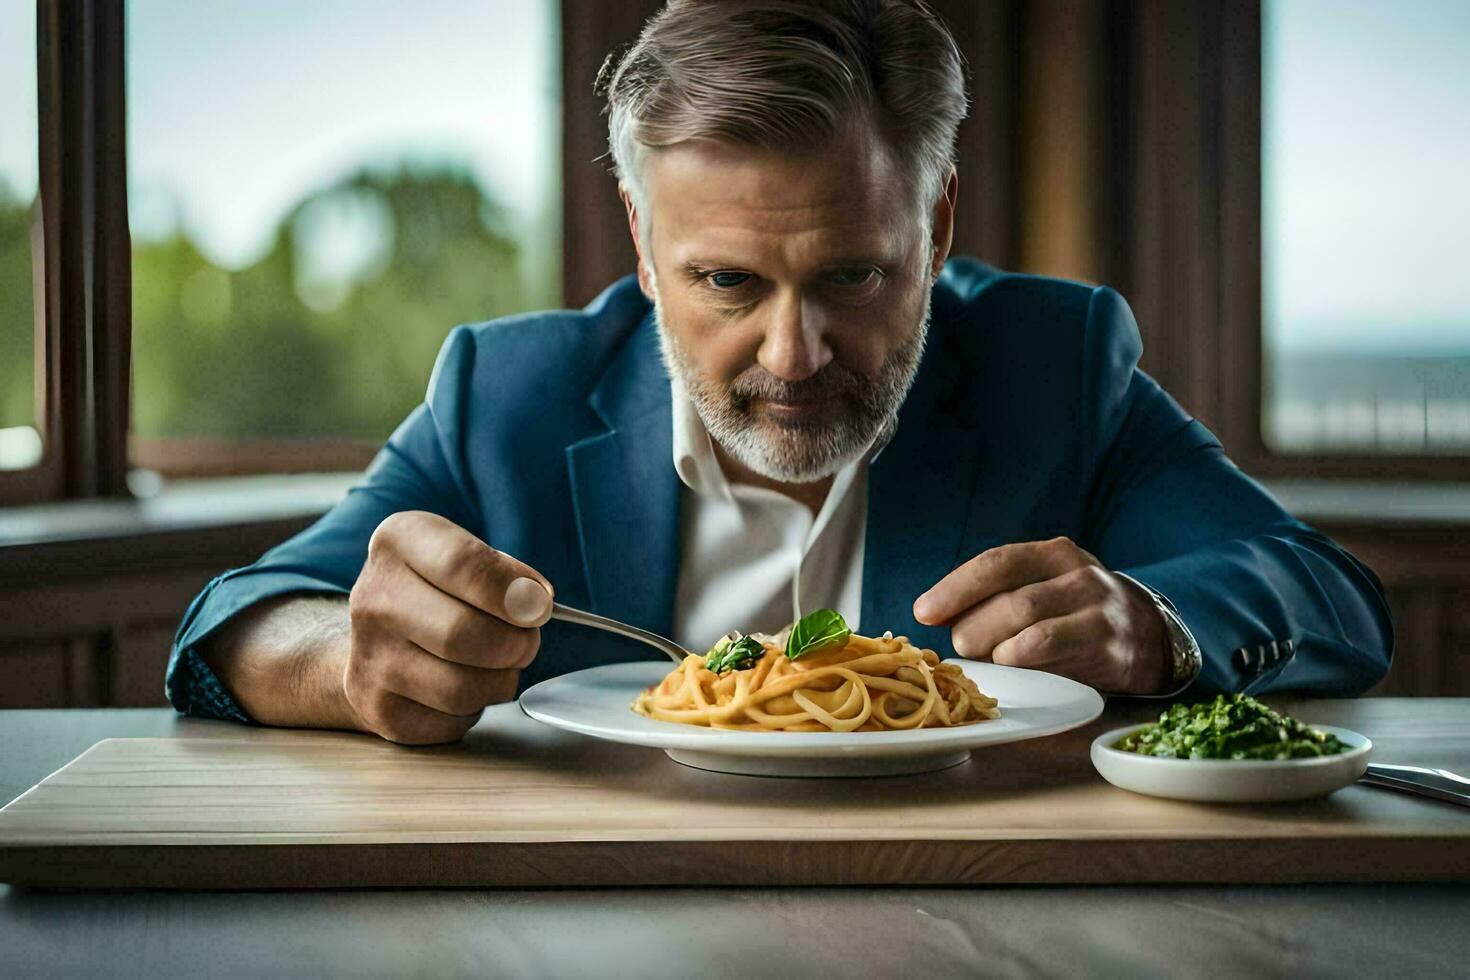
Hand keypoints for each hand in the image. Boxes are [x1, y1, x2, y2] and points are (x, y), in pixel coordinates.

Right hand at [345, 511, 554, 743]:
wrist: (377, 635)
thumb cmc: (438, 589)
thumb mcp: (466, 555)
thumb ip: (504, 572)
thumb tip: (535, 604)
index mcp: (397, 543)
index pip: (463, 565)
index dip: (515, 591)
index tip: (541, 606)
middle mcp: (373, 599)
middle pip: (462, 633)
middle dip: (514, 644)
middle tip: (524, 642)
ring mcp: (369, 658)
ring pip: (461, 689)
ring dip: (499, 681)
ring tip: (497, 665)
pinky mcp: (378, 709)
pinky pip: (451, 722)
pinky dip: (474, 709)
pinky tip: (463, 685)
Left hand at [912, 536, 1169, 693]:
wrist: (1147, 636)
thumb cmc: (1074, 613)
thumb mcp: (1044, 588)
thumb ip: (999, 595)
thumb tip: (936, 616)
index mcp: (1053, 554)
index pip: (997, 563)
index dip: (955, 588)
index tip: (924, 611)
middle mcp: (1078, 574)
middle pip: (1009, 599)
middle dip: (972, 627)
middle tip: (959, 645)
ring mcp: (1097, 609)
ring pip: (1028, 626)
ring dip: (993, 647)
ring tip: (984, 657)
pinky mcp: (1108, 645)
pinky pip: (1051, 650)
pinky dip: (1020, 659)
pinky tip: (1013, 664)